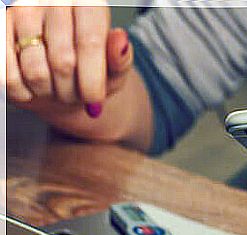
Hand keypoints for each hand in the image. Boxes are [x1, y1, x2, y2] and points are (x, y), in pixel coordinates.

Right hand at [5, 2, 132, 117]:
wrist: (61, 76)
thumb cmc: (91, 70)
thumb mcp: (114, 69)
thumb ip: (120, 58)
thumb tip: (120, 40)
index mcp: (88, 4)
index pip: (89, 43)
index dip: (92, 79)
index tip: (95, 99)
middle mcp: (53, 1)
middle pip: (63, 62)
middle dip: (72, 91)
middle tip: (76, 95)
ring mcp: (22, 12)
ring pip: (35, 72)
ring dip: (49, 93)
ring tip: (57, 89)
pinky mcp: (0, 28)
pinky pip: (7, 76)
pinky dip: (23, 93)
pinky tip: (34, 88)